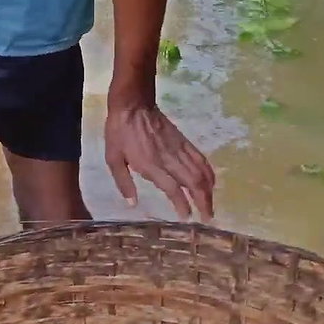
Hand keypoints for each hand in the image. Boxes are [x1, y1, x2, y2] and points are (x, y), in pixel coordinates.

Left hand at [104, 81, 215, 220]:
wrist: (133, 105)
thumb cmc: (120, 132)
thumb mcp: (112, 158)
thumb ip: (123, 181)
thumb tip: (132, 204)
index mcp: (151, 165)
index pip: (172, 189)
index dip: (182, 204)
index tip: (186, 217)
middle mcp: (169, 159)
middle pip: (193, 183)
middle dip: (203, 202)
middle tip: (207, 218)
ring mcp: (179, 149)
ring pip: (201, 172)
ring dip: (209, 190)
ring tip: (210, 205)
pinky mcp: (184, 141)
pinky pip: (201, 159)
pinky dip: (209, 173)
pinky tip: (211, 183)